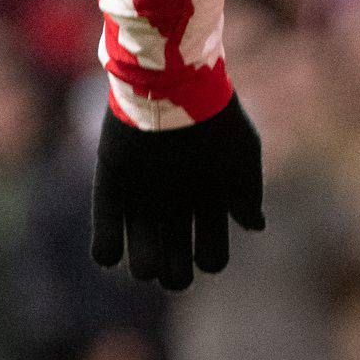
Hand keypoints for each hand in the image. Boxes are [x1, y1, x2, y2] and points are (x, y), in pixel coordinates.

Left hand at [90, 96, 264, 290]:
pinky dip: (106, 251)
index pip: (211, 253)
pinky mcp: (113, 189)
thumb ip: (249, 193)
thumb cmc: (214, 119)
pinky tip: (115, 250)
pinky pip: (104, 238)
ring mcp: (143, 200)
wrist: (171, 84)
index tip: (207, 252)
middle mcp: (177, 205)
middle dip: (176, 276)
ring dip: (145, 267)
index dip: (209, 260)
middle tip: (175, 266)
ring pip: (141, 259)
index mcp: (209, 200)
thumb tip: (255, 227)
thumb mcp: (243, 154)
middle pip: (175, 266)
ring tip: (148, 260)